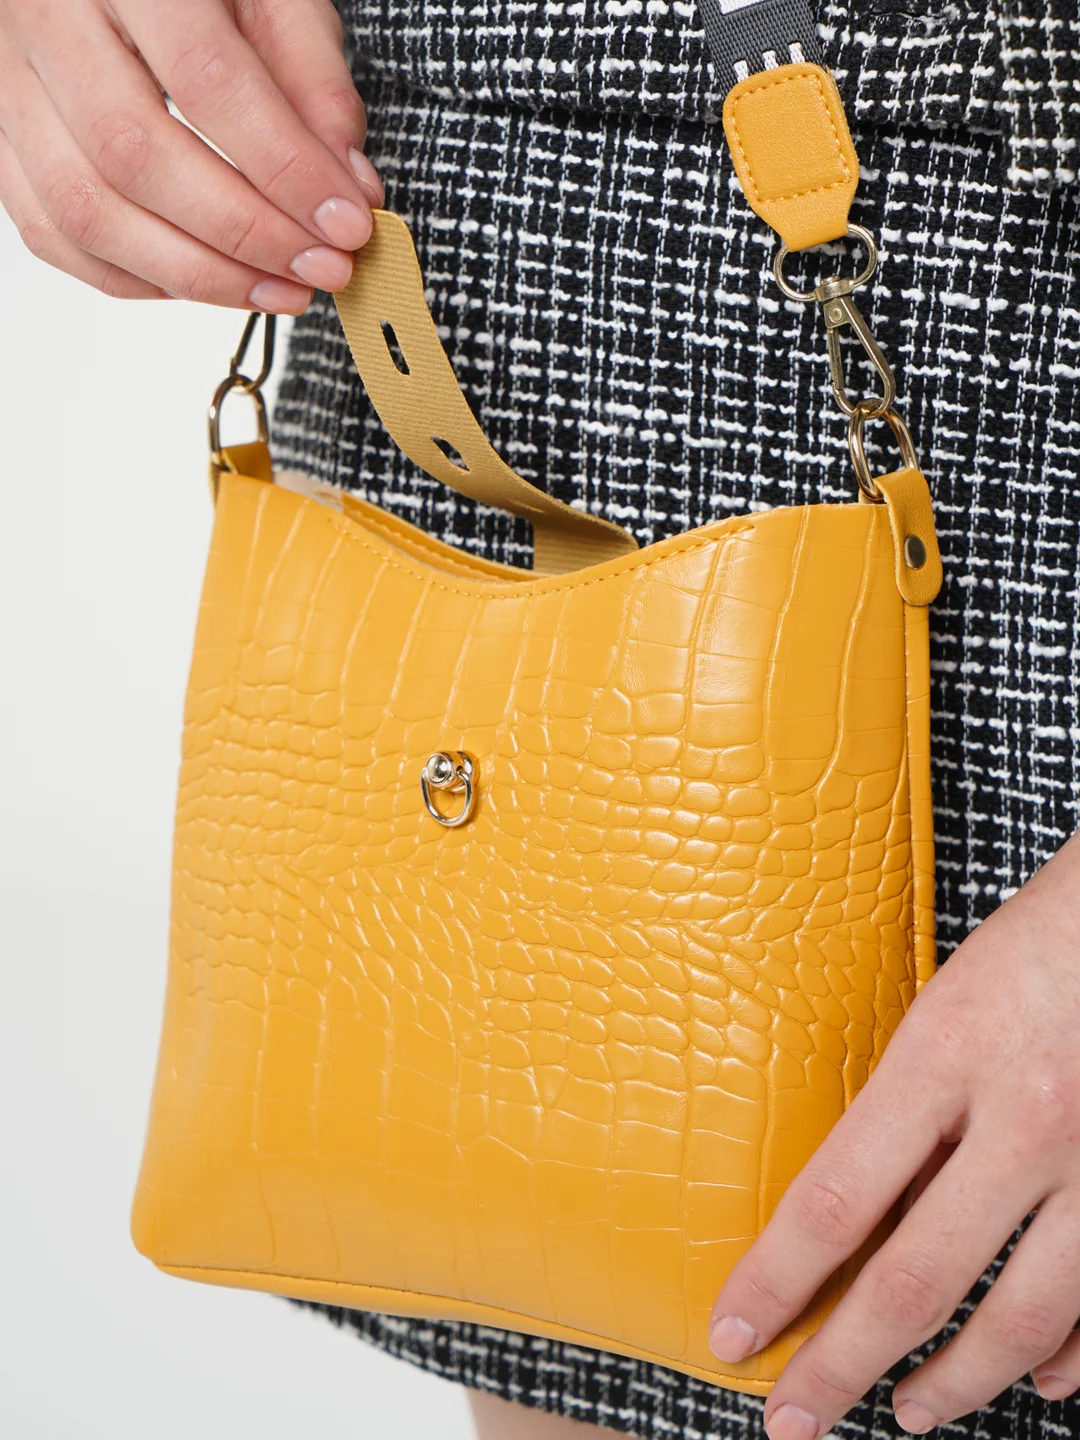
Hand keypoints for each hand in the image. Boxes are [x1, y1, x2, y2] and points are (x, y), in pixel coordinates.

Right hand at [0, 0, 382, 310]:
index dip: (284, 169)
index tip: (346, 223)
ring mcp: (11, 85)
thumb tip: (348, 186)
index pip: (205, 81)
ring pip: (87, 211)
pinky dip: (141, 278)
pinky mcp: (3, 143)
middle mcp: (47, 20)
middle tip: (322, 267)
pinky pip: (56, 236)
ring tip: (281, 289)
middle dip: (245, 235)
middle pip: (137, 158)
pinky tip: (211, 280)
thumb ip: (313, 79)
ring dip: (198, 274)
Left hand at [709, 831, 1079, 1436]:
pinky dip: (1066, 1354)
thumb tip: (857, 1206)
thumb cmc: (1040, 940)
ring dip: (955, 1382)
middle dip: (843, 1364)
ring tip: (908, 1410)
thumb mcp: (948, 998)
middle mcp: (1026, 1120)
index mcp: (948, 1054)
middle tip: (794, 1421)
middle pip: (917, 1280)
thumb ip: (910, 1100)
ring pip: (1021, 1319)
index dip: (776, 1280)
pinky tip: (1038, 1380)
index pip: (836, 1197)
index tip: (731, 1333)